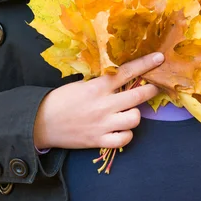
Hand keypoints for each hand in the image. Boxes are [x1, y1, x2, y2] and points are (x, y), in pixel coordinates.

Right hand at [33, 52, 164, 149]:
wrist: (42, 122)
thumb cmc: (61, 101)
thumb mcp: (81, 84)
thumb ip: (101, 83)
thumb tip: (123, 77)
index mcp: (98, 86)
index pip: (127, 72)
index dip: (145, 64)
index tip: (159, 59)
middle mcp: (104, 104)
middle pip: (138, 95)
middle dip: (151, 90)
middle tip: (154, 88)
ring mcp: (103, 124)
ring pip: (135, 118)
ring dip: (135, 115)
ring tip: (129, 113)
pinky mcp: (99, 140)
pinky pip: (124, 139)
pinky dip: (126, 135)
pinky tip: (121, 131)